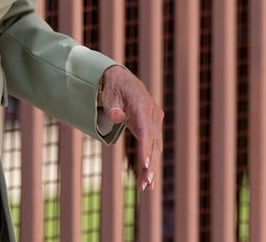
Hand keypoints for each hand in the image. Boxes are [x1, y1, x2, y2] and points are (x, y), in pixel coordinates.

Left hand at [99, 64, 164, 188]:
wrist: (121, 80)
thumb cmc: (114, 88)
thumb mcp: (110, 95)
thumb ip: (113, 107)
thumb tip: (116, 116)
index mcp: (143, 105)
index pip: (146, 129)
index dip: (146, 147)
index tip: (145, 164)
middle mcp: (153, 114)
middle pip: (154, 142)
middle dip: (150, 163)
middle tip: (145, 183)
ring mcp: (154, 121)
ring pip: (155, 148)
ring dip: (150, 167)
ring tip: (145, 186)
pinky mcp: (152, 128)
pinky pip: (152, 147)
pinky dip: (150, 162)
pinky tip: (148, 180)